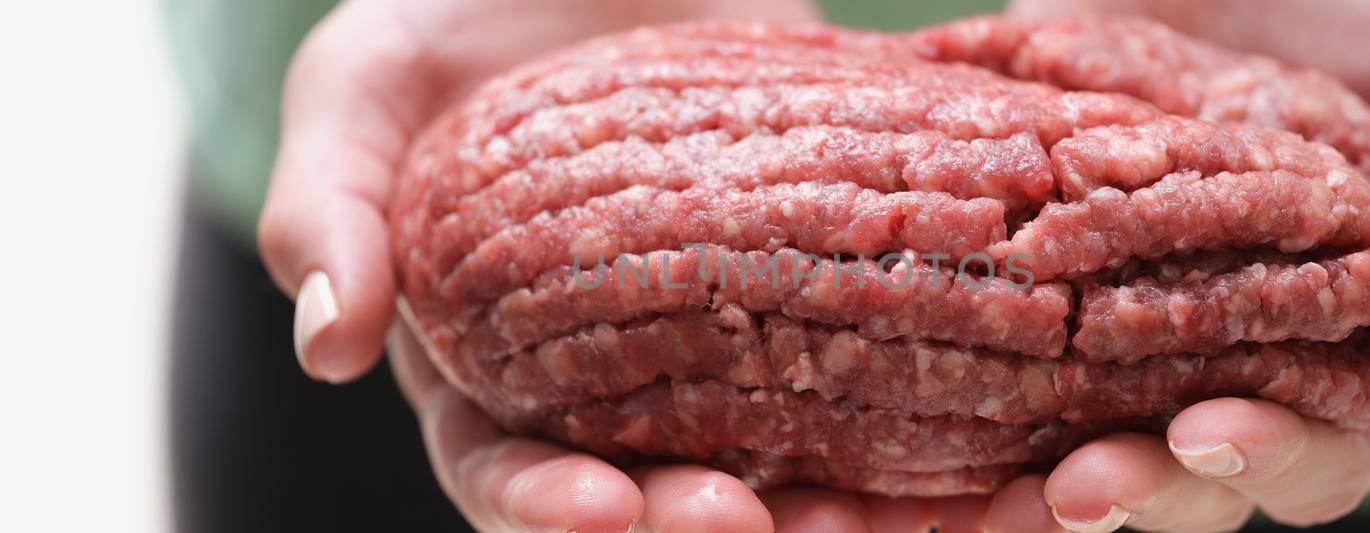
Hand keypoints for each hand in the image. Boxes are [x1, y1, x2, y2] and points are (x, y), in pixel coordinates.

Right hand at [255, 1, 881, 530]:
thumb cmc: (444, 18)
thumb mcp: (360, 88)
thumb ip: (329, 207)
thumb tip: (325, 347)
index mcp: (484, 356)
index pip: (504, 465)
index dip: (543, 504)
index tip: (599, 508)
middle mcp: (605, 363)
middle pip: (645, 482)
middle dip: (686, 521)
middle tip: (743, 522)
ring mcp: (715, 315)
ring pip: (765, 442)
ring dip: (808, 496)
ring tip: (855, 512)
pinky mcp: (804, 259)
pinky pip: (858, 340)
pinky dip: (901, 389)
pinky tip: (946, 420)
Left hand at [1002, 0, 1369, 529]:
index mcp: (1347, 324)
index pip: (1324, 441)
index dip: (1277, 457)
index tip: (1214, 437)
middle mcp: (1232, 332)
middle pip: (1194, 466)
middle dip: (1149, 487)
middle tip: (1088, 485)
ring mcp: (1125, 295)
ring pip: (1087, 426)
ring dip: (1048, 469)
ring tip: (1018, 481)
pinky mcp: (1040, 250)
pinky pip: (994, 333)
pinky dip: (965, 371)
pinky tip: (930, 396)